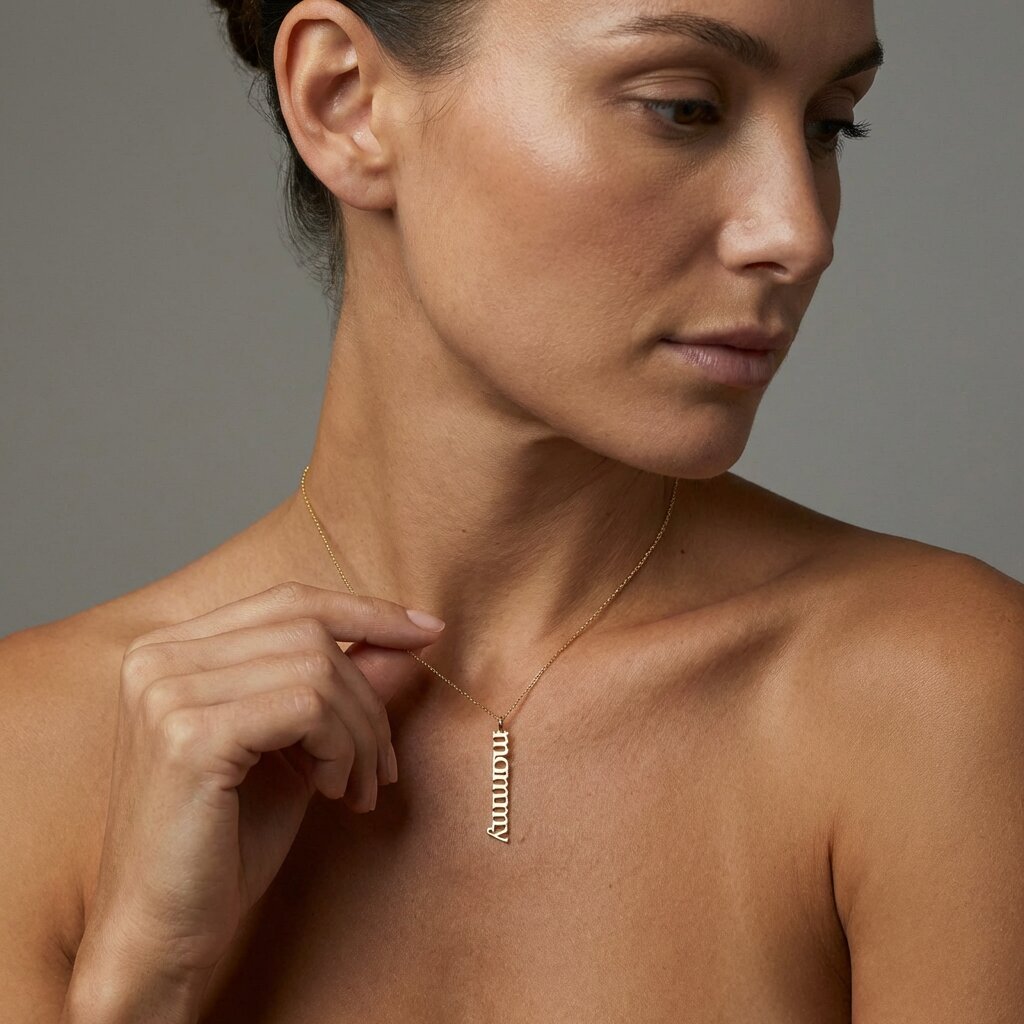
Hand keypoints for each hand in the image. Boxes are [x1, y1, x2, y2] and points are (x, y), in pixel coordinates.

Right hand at [77, 582, 444, 983]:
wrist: (166, 931)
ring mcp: (168, 692)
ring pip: (317, 668)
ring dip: (361, 732)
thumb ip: (343, 688)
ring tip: (358, 787)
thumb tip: (407, 641)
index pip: (288, 601)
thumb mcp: (299, 748)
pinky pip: (308, 707)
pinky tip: (331, 792)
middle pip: (309, 631)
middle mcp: (159, 658)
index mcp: (172, 649)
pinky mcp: (189, 735)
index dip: (365, 611)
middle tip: (382, 764)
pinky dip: (341, 748)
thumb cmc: (227, 840)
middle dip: (368, 695)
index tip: (427, 632)